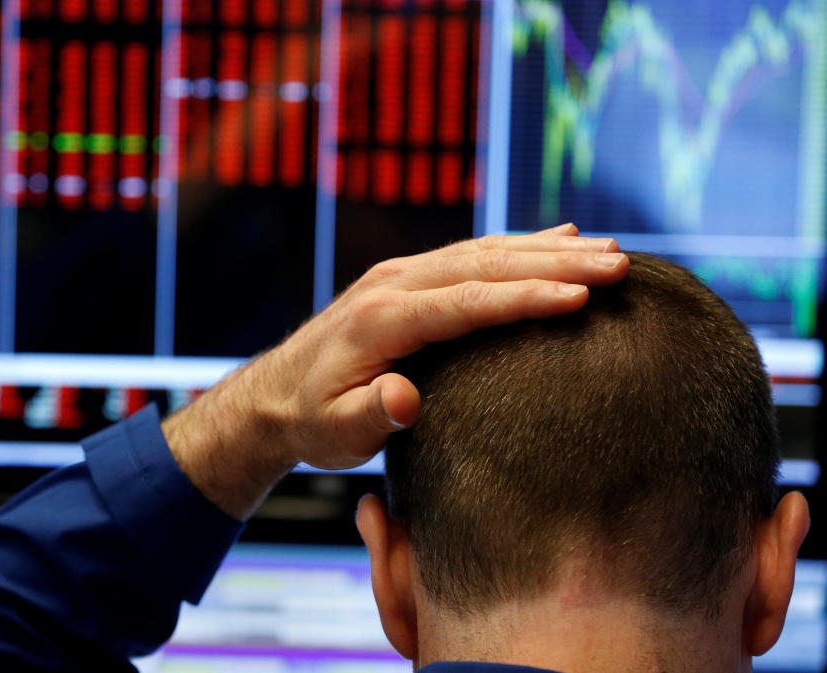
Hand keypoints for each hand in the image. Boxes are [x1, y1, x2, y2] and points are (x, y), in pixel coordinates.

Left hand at [163, 225, 629, 518]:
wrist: (275, 394)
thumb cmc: (311, 420)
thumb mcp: (334, 432)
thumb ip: (370, 415)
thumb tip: (406, 398)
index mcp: (383, 319)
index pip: (467, 302)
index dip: (526, 298)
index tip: (583, 295)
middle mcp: (395, 284)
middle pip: (486, 264)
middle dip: (557, 262)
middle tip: (620, 265)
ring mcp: (402, 275)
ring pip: (486, 251)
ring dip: (548, 248)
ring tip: (610, 250)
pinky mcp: (409, 280)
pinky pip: (473, 254)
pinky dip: (520, 245)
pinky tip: (560, 235)